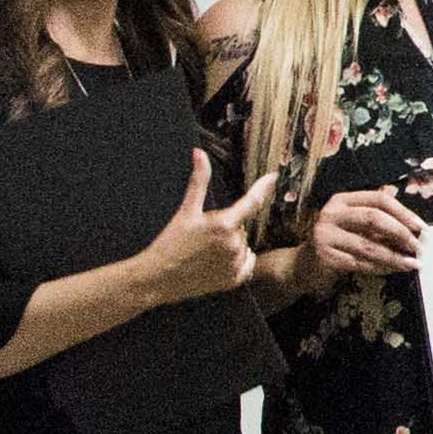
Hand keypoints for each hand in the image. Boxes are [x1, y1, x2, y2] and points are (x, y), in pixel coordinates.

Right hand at [128, 150, 278, 304]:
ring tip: (206, 251)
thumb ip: (198, 182)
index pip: (252, 201)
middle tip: (204, 235)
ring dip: (231, 244)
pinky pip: (246, 263)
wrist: (159, 278)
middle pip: (241, 226)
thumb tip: (199, 153)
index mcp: (224, 224)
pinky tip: (217, 262)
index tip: (273, 177)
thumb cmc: (171, 243)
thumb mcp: (185, 211)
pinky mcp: (234, 280)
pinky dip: (237, 260)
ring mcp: (235, 264)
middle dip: (227, 226)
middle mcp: (234, 244)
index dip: (263, 187)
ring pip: (243, 244)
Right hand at [305, 182, 428, 281]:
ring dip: (394, 256)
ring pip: (368, 245)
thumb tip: (414, 226)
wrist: (303, 265)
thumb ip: (378, 220)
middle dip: (400, 233)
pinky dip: (380, 268)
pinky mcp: (325, 257)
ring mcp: (325, 234)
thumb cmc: (337, 242)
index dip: (403, 212)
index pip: (379, 199)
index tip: (421, 227)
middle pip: (374, 218)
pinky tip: (393, 270)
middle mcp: (331, 213)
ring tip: (412, 263)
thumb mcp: (354, 225)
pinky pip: (360, 263)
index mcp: (342, 200)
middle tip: (418, 247)